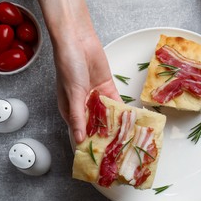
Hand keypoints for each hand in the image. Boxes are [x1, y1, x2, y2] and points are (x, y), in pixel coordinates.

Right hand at [33, 0, 119, 143]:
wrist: (79, 40)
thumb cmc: (68, 64)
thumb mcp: (73, 93)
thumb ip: (78, 117)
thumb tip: (79, 139)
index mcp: (70, 110)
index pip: (79, 133)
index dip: (87, 145)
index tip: (97, 160)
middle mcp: (83, 105)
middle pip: (96, 126)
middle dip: (106, 137)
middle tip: (117, 152)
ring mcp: (96, 97)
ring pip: (108, 115)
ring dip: (116, 125)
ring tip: (127, 138)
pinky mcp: (107, 87)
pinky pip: (116, 103)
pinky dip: (123, 111)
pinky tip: (132, 120)